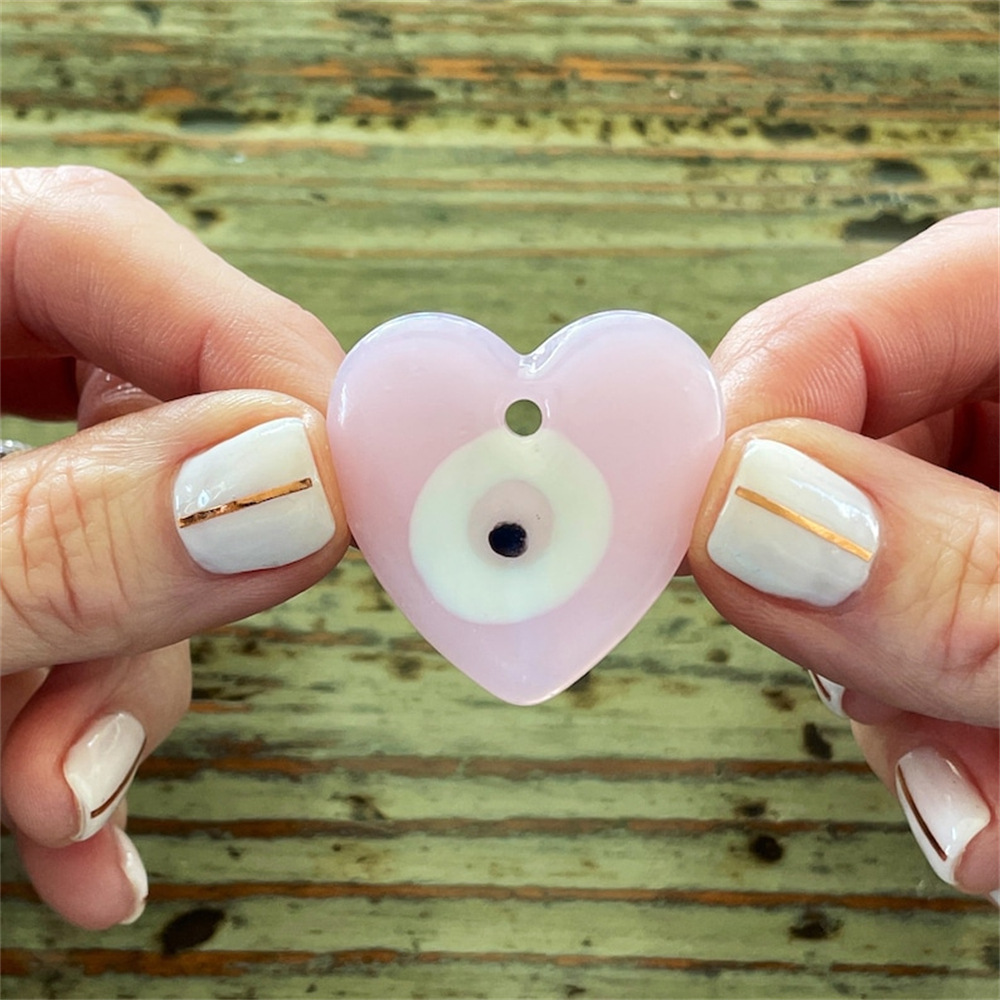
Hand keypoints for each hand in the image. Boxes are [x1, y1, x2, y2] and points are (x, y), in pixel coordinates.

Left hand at [1, 166, 349, 927]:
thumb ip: (62, 538)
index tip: (349, 488)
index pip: (96, 247)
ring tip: (54, 810)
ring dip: (106, 698)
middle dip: (158, 587)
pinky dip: (72, 735)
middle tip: (139, 704)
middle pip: (120, 416)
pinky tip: (72, 828)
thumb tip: (301, 484)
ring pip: (107, 547)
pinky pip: (57, 623)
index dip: (248, 359)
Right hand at [689, 209, 997, 901]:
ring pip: (851, 624)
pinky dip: (956, 771)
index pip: (802, 347)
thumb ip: (976, 572)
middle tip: (938, 731)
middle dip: (850, 643)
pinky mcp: (999, 611)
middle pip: (807, 507)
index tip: (685, 563)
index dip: (721, 450)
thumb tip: (745, 520)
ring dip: (919, 735)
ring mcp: (994, 520)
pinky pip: (910, 689)